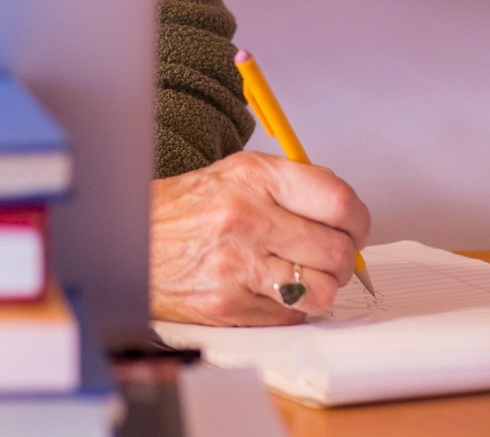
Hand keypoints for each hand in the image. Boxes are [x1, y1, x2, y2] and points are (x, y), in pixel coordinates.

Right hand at [149, 150, 371, 325]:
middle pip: (337, 250)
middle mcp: (246, 218)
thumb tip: (346, 216)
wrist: (132, 239)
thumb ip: (292, 187)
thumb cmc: (186, 209)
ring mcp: (238, 266)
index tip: (353, 226)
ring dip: (321, 286)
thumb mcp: (236, 174)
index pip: (338, 201)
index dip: (357, 220)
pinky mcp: (230, 305)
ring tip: (303, 275)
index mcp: (253, 178)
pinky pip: (292, 316)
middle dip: (343, 257)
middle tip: (329, 254)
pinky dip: (290, 307)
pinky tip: (269, 288)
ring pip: (323, 290)